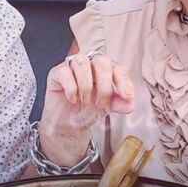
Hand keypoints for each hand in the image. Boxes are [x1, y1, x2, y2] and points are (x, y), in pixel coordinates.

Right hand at [39, 51, 134, 166]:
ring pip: (82, 62)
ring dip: (86, 85)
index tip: (126, 96)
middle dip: (104, 85)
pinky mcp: (57, 72)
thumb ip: (120, 104)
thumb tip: (130, 104)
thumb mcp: (108, 108)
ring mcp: (73, 66)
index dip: (123, 81)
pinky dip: (71, 88)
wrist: (67, 124)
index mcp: (106, 70)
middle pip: (101, 62)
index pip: (118, 68)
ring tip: (85, 101)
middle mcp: (90, 64)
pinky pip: (65, 72)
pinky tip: (73, 99)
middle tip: (101, 104)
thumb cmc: (87, 110)